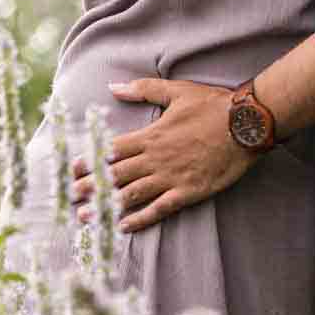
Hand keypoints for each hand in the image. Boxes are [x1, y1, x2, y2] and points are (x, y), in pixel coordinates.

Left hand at [71, 79, 251, 231]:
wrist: (246, 124)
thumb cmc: (213, 105)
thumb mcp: (176, 91)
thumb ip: (143, 89)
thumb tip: (114, 87)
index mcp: (151, 134)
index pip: (112, 150)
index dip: (90, 160)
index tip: (72, 170)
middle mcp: (156, 158)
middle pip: (114, 175)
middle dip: (89, 187)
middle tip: (68, 198)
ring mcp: (171, 177)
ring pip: (131, 195)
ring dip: (105, 206)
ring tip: (85, 216)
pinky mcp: (188, 191)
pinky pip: (159, 209)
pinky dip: (140, 219)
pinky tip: (123, 227)